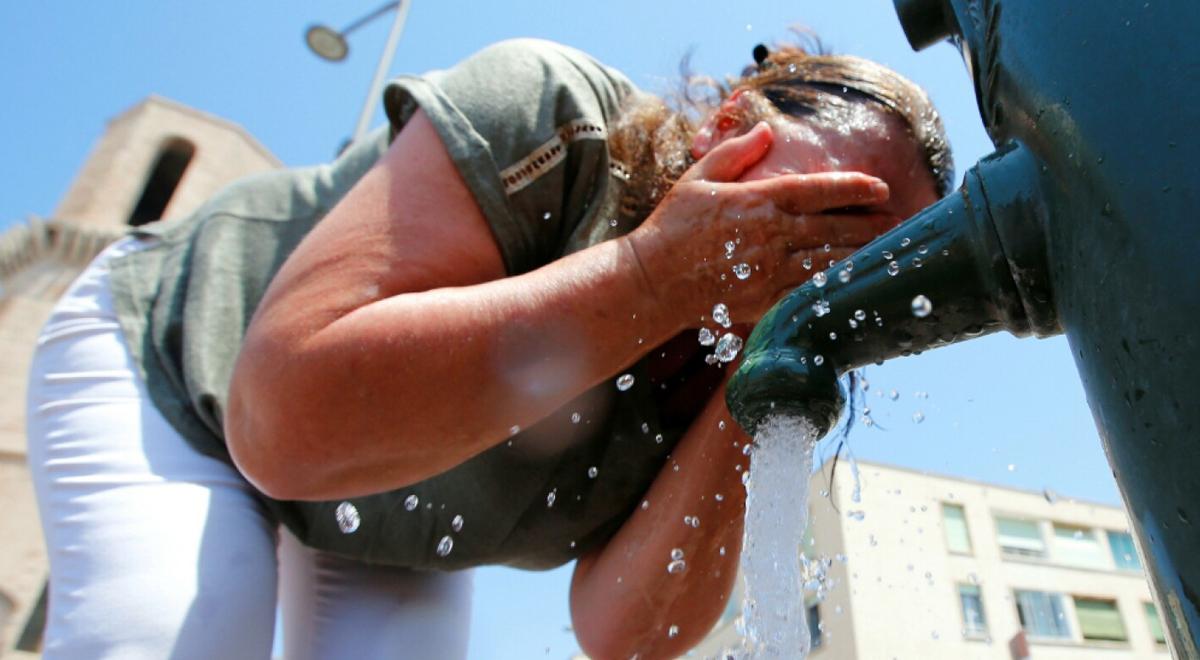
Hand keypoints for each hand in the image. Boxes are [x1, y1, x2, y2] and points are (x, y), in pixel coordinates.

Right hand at [623, 122, 893, 325]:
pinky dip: (834, 286)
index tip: (880, 187)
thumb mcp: (698, 177)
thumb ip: (735, 153)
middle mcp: (770, 235)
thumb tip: (767, 133)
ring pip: (829, 263)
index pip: (819, 190)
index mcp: (758, 201)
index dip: (854, 188)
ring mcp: (769, 271)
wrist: (651, 280)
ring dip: (860, 256)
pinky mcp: (764, 300)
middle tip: (899, 221)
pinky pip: (809, 292)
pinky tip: (852, 283)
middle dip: (871, 225)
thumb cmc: (672, 226)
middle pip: (835, 229)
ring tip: (885, 252)